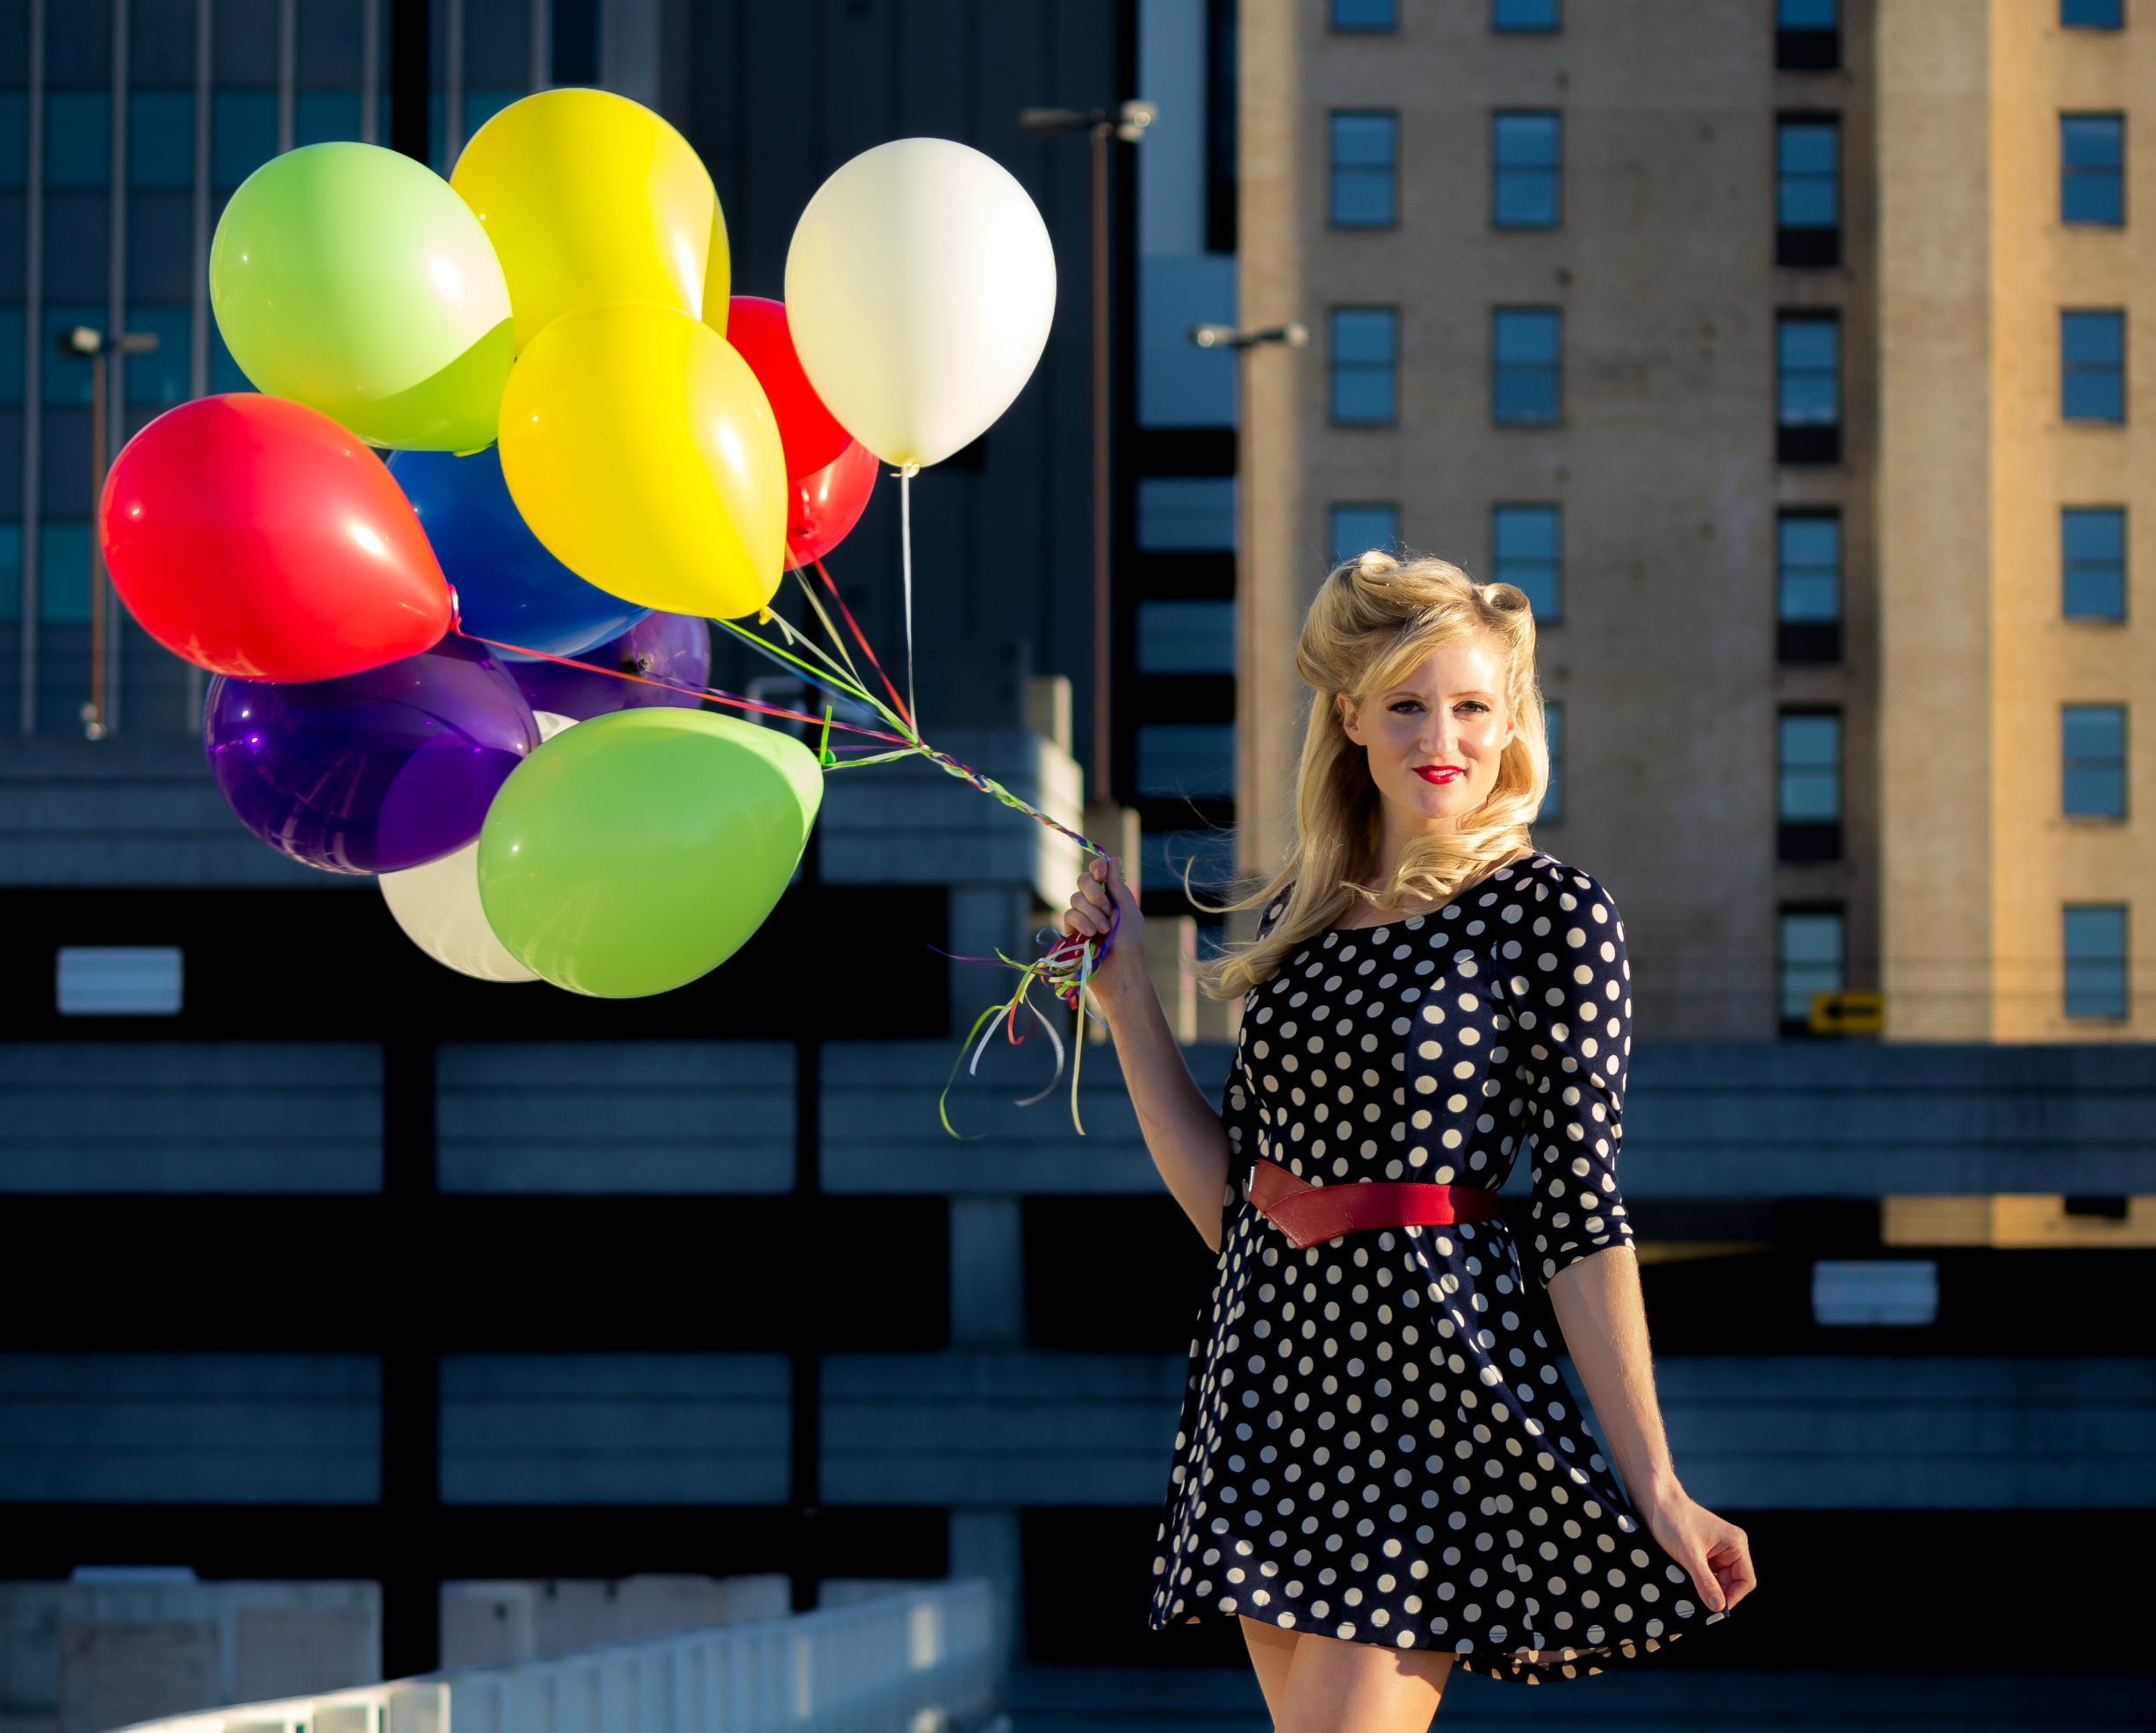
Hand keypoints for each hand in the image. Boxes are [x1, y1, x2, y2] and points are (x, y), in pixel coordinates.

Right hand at [1057, 853, 1148, 1010]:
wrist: (1121, 972)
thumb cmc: (1131, 944)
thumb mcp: (1127, 911)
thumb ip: (1117, 886)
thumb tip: (1113, 859)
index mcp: (1111, 897)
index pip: (1098, 873)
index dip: (1097, 869)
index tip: (1101, 873)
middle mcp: (1095, 905)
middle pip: (1083, 881)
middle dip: (1094, 893)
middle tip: (1108, 910)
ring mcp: (1081, 918)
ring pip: (1075, 899)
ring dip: (1092, 913)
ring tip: (1103, 931)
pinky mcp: (1070, 932)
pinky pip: (1069, 915)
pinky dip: (1081, 923)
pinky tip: (1091, 935)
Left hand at [1642, 1487, 1754, 1616]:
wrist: (1655, 1500)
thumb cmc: (1673, 1520)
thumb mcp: (1689, 1555)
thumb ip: (1705, 1581)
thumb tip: (1718, 1607)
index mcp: (1736, 1544)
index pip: (1746, 1580)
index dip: (1732, 1597)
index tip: (1713, 1609)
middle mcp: (1731, 1547)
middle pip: (1732, 1583)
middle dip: (1716, 1593)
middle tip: (1696, 1602)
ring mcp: (1717, 1550)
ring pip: (1718, 1580)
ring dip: (1705, 1587)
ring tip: (1687, 1589)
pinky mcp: (1704, 1552)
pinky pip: (1707, 1574)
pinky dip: (1698, 1580)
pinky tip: (1684, 1582)